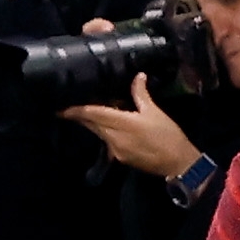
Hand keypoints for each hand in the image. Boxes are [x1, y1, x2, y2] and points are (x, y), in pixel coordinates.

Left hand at [62, 74, 204, 180]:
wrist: (178, 163)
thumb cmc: (168, 136)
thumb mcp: (155, 112)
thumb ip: (141, 94)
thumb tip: (138, 76)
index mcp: (123, 123)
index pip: (93, 114)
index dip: (76, 110)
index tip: (62, 107)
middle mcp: (114, 138)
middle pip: (91, 124)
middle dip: (80, 116)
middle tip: (70, 106)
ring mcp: (115, 150)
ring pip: (98, 132)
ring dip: (92, 123)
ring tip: (88, 112)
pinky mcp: (119, 157)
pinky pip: (106, 141)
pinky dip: (104, 132)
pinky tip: (109, 126)